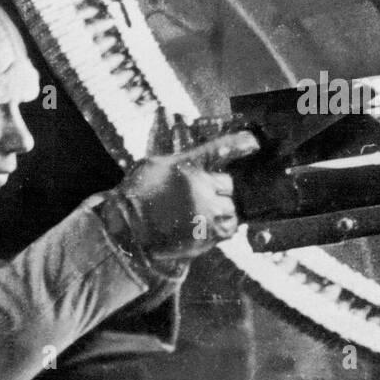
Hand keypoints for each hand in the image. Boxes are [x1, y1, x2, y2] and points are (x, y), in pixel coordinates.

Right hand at [108, 130, 258, 263]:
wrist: (125, 229)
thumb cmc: (136, 195)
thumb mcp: (155, 164)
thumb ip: (181, 159)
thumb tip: (196, 150)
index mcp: (187, 166)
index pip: (222, 149)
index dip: (242, 144)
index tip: (254, 142)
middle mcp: (200, 189)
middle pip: (229, 184)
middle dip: (221, 187)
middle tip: (205, 192)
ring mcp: (205, 214)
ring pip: (232, 208)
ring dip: (223, 208)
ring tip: (205, 210)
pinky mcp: (206, 236)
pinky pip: (228, 229)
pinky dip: (223, 225)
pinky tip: (208, 224)